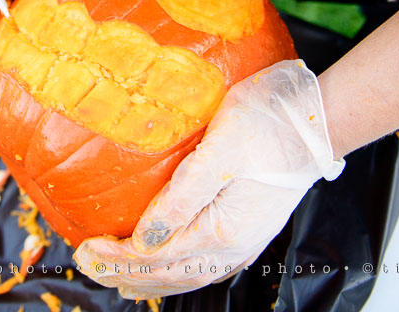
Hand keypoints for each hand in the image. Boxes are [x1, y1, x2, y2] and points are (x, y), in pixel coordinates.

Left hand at [73, 59, 344, 298]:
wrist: (315, 120)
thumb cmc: (268, 123)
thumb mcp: (220, 152)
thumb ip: (180, 197)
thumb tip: (144, 239)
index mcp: (222, 231)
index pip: (155, 257)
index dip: (116, 257)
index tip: (84, 249)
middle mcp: (233, 248)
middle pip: (167, 274)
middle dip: (123, 273)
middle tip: (87, 263)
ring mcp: (244, 243)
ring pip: (186, 275)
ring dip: (147, 277)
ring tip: (116, 275)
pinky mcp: (249, 231)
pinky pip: (203, 265)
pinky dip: (175, 270)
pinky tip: (163, 263)